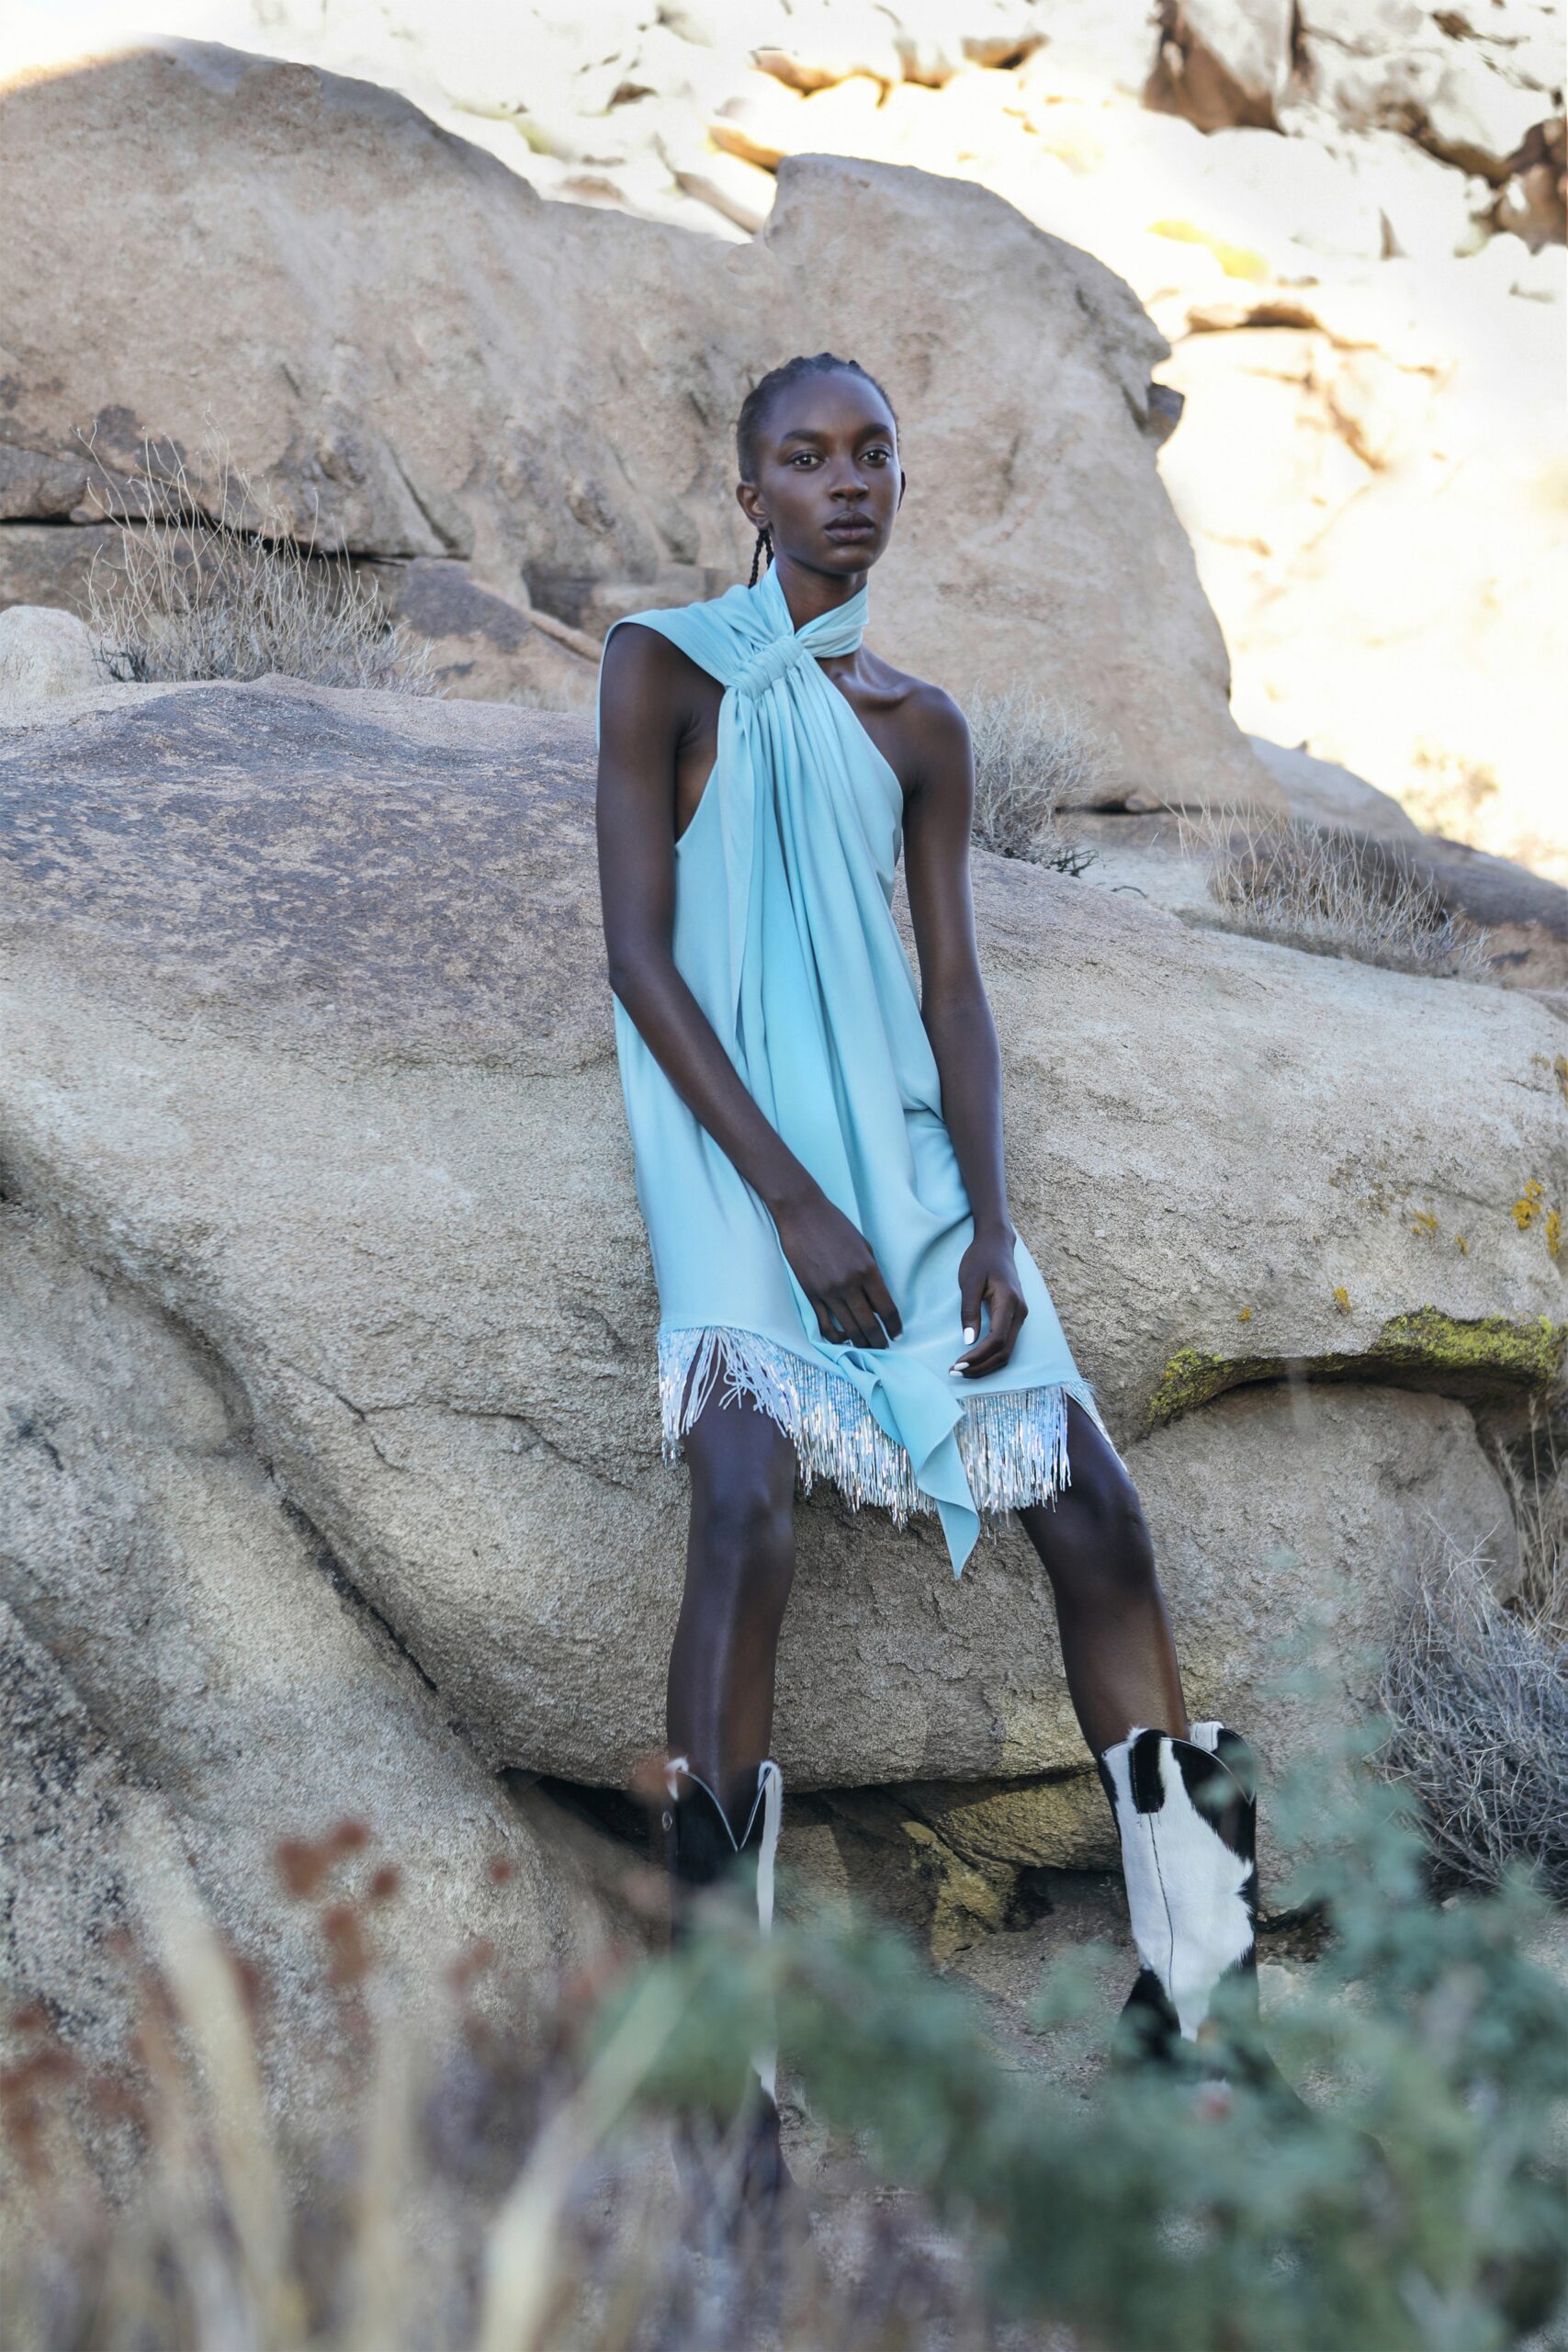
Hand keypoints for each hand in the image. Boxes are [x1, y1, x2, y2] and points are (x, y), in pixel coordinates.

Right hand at [770, 1184, 901, 1348]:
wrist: (801, 1213)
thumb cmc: (835, 1225)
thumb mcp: (863, 1245)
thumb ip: (872, 1272)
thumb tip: (877, 1298)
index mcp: (867, 1270)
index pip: (886, 1308)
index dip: (894, 1326)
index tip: (896, 1334)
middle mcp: (850, 1284)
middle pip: (869, 1324)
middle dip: (878, 1341)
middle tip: (883, 1348)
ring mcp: (828, 1291)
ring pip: (849, 1328)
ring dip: (860, 1342)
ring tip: (866, 1348)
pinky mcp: (811, 1294)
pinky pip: (825, 1324)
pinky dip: (836, 1336)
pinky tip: (843, 1339)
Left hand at [950, 1230, 1027, 1376]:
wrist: (996, 1244)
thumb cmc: (980, 1259)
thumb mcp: (969, 1281)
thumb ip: (969, 1311)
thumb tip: (968, 1340)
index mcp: (1009, 1302)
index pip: (996, 1339)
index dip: (978, 1356)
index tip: (958, 1364)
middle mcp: (1020, 1312)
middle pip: (1004, 1351)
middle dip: (981, 1366)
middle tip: (955, 1372)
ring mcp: (1021, 1315)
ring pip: (1007, 1351)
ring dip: (986, 1365)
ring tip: (962, 1370)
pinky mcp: (1016, 1317)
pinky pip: (1007, 1344)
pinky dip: (991, 1357)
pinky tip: (974, 1360)